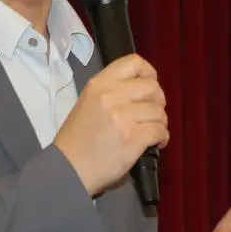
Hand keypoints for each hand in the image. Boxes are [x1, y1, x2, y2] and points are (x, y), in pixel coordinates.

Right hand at [53, 54, 168, 195]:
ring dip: (159, 122)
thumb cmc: (78, 139)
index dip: (149, 73)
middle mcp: (111, 95)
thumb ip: (113, 91)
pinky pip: (160, 130)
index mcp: (99, 83)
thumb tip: (142, 91)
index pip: (134, 62)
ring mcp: (123, 116)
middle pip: (152, 87)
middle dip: (158, 101)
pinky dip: (162, 137)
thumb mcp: (88, 102)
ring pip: (159, 111)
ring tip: (150, 132)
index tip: (148, 89)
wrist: (69, 169)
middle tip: (151, 114)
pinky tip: (154, 143)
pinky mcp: (133, 137)